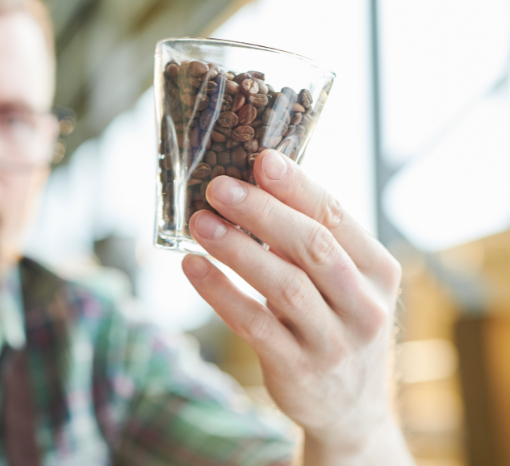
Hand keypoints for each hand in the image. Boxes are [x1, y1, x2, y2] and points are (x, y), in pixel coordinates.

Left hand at [181, 150, 411, 464]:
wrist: (351, 410)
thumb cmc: (336, 325)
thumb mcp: (343, 284)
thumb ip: (312, 241)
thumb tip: (254, 181)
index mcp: (377, 271)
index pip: (337, 218)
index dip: (297, 187)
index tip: (261, 159)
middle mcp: (363, 305)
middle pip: (312, 248)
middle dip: (262, 213)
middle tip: (219, 187)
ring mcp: (332, 341)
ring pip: (283, 286)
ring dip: (237, 250)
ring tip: (199, 222)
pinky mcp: (297, 369)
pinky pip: (253, 324)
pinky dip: (220, 292)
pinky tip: (192, 267)